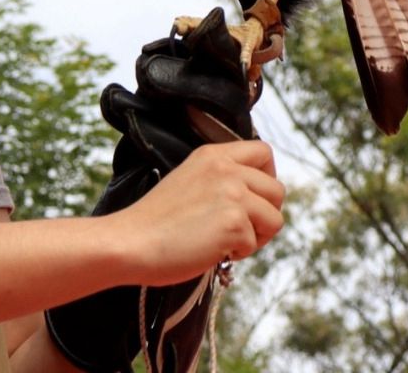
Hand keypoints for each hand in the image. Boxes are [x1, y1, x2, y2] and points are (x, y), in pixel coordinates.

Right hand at [109, 139, 283, 284]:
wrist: (130, 242)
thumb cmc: (155, 222)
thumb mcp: (190, 180)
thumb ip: (221, 180)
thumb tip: (255, 198)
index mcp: (213, 155)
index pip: (264, 153)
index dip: (267, 178)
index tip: (254, 199)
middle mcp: (226, 169)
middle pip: (277, 190)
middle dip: (265, 215)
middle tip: (239, 231)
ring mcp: (232, 194)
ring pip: (275, 218)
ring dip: (256, 236)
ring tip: (226, 242)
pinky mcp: (233, 223)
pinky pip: (254, 243)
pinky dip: (237, 253)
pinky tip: (211, 250)